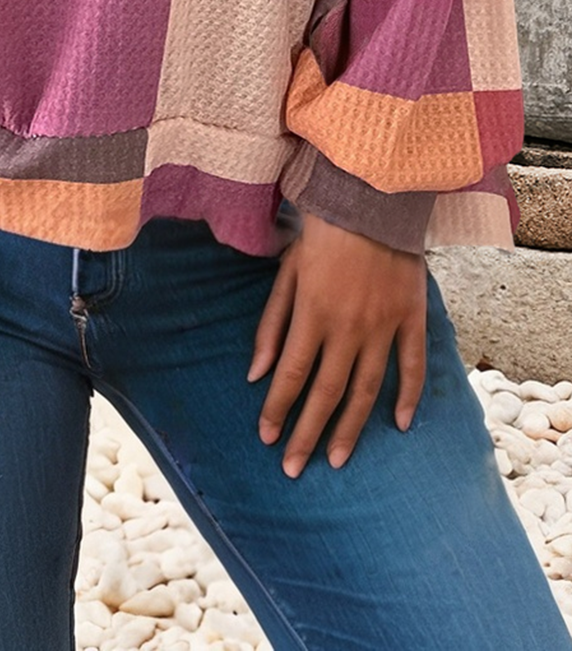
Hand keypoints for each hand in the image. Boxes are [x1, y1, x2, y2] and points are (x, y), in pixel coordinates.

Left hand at [247, 211, 426, 478]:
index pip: (291, 376)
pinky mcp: (412, 318)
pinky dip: (408, 397)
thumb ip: (271, 325)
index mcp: (312, 314)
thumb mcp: (286, 273)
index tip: (266, 439)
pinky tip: (398, 425)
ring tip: (337, 460)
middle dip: (307, 434)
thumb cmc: (322, 235)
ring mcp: (383, 326)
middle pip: (325, 393)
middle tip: (294, 468)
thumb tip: (255, 374)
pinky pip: (412, 366)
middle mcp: (347, 327)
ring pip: (366, 390)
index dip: (277, 410)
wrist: (372, 201)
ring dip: (350, 428)